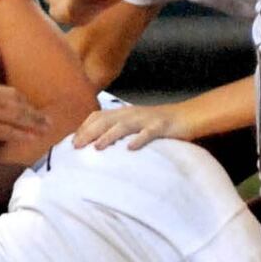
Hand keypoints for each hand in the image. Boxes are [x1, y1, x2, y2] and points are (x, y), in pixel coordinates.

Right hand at [0, 80, 47, 143]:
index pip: (11, 94)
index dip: (24, 103)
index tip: (32, 109)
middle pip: (19, 105)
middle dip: (35, 114)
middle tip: (49, 120)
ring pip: (17, 118)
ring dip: (33, 124)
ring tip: (46, 130)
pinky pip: (6, 130)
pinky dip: (20, 134)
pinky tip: (30, 138)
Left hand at [72, 102, 193, 150]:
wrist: (188, 116)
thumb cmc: (158, 124)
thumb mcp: (135, 124)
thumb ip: (118, 130)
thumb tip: (97, 144)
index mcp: (124, 112)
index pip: (98, 116)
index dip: (84, 128)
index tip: (72, 142)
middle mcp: (132, 113)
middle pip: (106, 120)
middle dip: (90, 132)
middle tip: (76, 146)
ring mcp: (147, 119)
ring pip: (124, 125)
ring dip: (109, 135)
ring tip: (97, 147)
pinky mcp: (162, 126)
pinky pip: (149, 132)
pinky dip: (139, 139)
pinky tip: (130, 148)